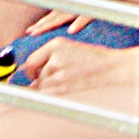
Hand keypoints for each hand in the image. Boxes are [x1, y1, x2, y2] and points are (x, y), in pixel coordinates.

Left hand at [19, 39, 138, 95]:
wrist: (109, 67)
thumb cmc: (90, 56)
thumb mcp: (68, 48)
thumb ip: (49, 57)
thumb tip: (32, 80)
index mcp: (56, 44)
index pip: (31, 60)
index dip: (29, 70)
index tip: (31, 73)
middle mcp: (55, 58)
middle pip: (34, 73)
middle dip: (38, 78)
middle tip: (48, 79)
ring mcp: (59, 74)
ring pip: (41, 85)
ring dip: (45, 86)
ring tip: (60, 81)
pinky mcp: (64, 88)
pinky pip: (47, 94)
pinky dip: (49, 93)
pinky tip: (60, 88)